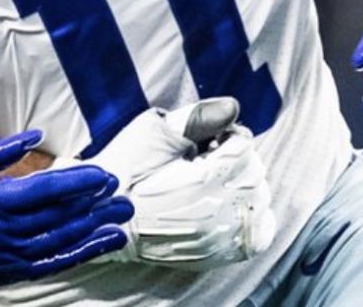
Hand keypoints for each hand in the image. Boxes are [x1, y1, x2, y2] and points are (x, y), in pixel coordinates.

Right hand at [0, 130, 132, 287]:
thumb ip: (2, 151)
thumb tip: (36, 136)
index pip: (45, 191)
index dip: (77, 183)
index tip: (102, 175)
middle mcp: (4, 232)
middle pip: (59, 217)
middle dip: (94, 205)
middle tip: (121, 193)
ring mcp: (9, 255)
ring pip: (61, 242)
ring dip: (94, 230)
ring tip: (120, 218)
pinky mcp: (11, 270)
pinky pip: (53, 262)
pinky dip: (80, 254)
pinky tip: (101, 244)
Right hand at [71, 99, 277, 268]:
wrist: (103, 216)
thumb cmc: (125, 170)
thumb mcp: (153, 132)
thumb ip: (196, 118)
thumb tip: (233, 107)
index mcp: (205, 180)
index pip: (243, 145)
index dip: (225, 134)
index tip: (202, 140)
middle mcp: (220, 212)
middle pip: (255, 171)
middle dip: (235, 158)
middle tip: (203, 157)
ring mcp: (222, 237)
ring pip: (259, 199)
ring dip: (242, 183)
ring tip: (210, 180)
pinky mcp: (219, 254)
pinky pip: (259, 233)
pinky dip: (253, 215)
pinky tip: (228, 204)